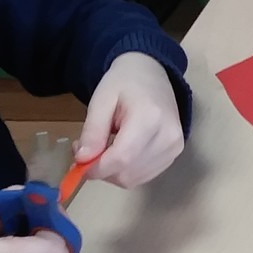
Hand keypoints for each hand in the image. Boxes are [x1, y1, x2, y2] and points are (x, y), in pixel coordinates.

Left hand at [78, 52, 185, 188]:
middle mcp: (168, 137)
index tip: (78, 163)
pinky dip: (126, 171)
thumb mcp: (101, 100)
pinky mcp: (175, 154)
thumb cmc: (124, 83)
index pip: (122, 158)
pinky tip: (121, 153)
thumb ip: (92, 131)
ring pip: (134, 179)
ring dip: (113, 172)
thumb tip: (82, 160)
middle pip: (127, 173)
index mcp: (150, 118)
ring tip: (105, 149)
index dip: (96, 168)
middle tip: (88, 150)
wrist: (152, 74)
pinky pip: (144, 176)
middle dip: (102, 169)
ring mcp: (174, 147)